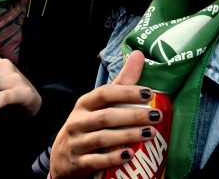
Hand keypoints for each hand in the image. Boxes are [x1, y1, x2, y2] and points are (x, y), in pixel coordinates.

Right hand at [49, 51, 161, 178]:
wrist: (62, 160)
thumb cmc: (86, 126)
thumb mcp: (98, 105)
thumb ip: (120, 83)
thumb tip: (139, 54)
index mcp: (84, 104)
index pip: (104, 93)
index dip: (126, 92)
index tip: (149, 93)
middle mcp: (78, 121)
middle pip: (106, 116)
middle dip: (133, 115)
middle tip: (156, 116)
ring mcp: (77, 143)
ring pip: (103, 138)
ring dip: (128, 136)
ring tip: (150, 134)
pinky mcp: (78, 163)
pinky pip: (97, 160)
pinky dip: (113, 158)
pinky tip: (130, 156)